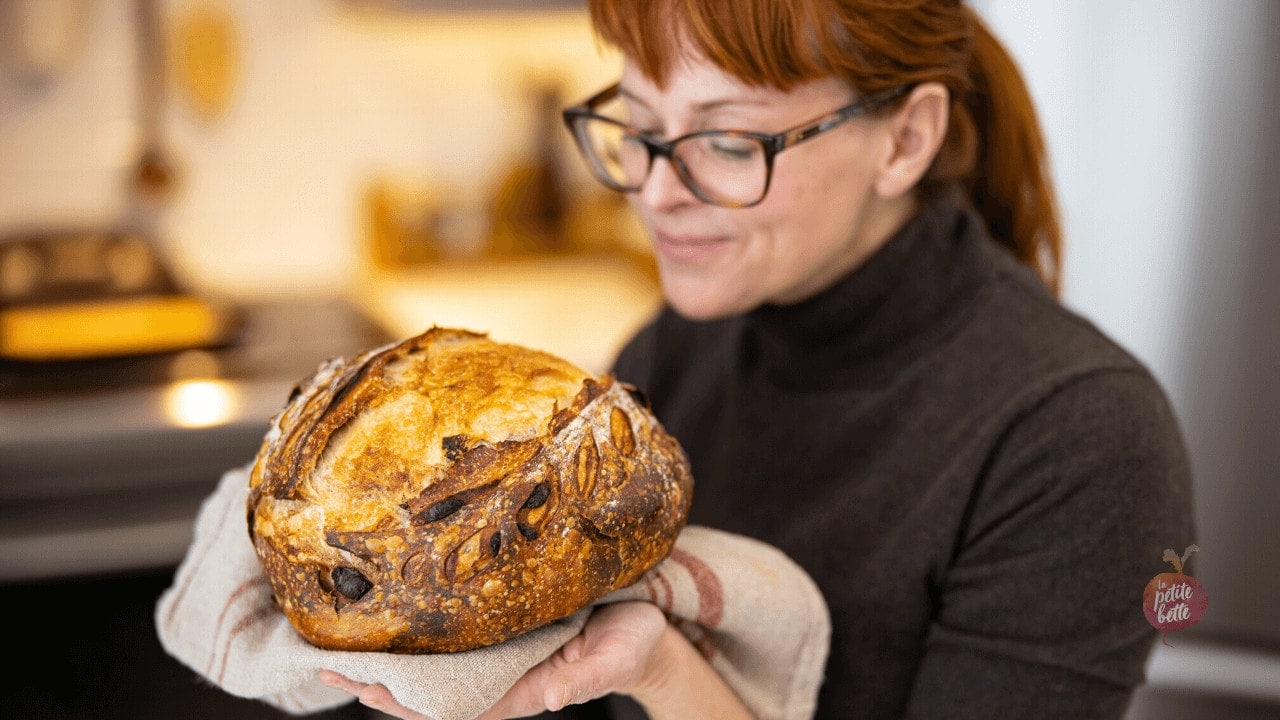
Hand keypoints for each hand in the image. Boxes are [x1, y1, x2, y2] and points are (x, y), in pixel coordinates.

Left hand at [319, 600, 668, 719]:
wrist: (644, 623)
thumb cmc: (633, 642)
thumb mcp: (617, 657)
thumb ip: (586, 679)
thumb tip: (551, 702)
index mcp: (523, 687)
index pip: (454, 704)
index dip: (408, 701)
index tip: (368, 690)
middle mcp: (502, 673)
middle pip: (428, 688)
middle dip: (378, 680)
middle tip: (326, 665)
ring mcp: (499, 652)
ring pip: (432, 663)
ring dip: (387, 659)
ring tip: (335, 648)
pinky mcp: (503, 626)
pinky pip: (451, 637)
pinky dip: (416, 633)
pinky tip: (387, 620)